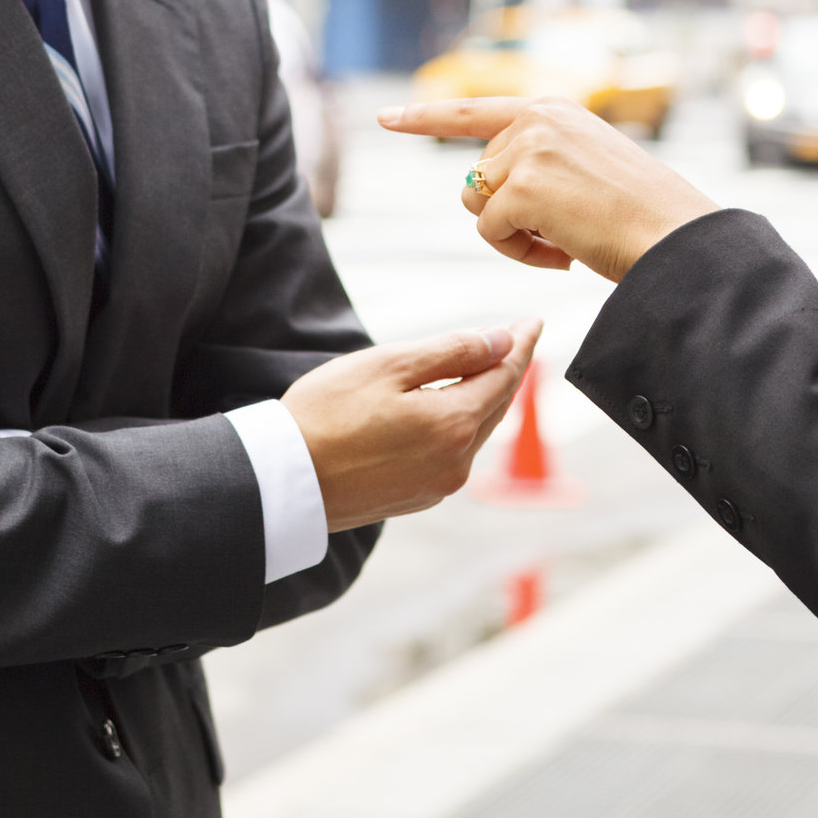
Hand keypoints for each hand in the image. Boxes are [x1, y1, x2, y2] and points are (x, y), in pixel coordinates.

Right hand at [281, 320, 541, 530]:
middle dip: (508, 368)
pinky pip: (454, 452)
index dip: (520, 344)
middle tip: (517, 337)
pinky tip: (451, 408)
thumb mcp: (389, 366)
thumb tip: (503, 342)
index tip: (533, 320)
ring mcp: (439, 484)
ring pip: (476, 430)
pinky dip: (461, 423)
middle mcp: (457, 461)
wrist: (284, 483)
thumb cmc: (328, 414)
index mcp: (454, 424)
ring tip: (488, 367)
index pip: (505, 375)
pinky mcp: (417, 497)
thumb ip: (452, 352)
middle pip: (496, 405)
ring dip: (485, 396)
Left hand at [377, 97, 720, 282]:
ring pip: (480, 206)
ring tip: (565, 241)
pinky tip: (563, 253)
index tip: (386, 117)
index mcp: (552, 109)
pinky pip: (491, 232)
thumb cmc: (638, 214)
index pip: (474, 110)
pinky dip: (519, 253)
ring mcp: (528, 149)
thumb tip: (476, 188)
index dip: (426, 117)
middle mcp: (536, 118)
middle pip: (478, 178)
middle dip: (508, 214)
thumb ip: (536, 162)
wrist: (675, 236)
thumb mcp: (584, 167)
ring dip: (512, 235)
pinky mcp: (523, 185)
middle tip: (563, 234)